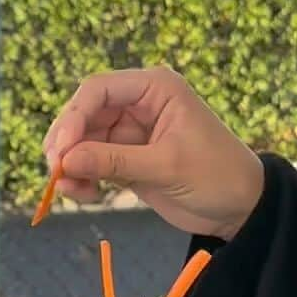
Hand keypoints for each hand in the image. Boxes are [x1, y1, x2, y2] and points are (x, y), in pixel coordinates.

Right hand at [44, 65, 263, 241]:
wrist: (241, 208)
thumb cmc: (217, 176)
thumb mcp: (166, 167)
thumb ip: (114, 161)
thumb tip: (65, 161)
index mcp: (154, 88)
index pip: (98, 89)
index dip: (73, 117)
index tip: (61, 150)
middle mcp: (138, 104)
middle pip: (85, 114)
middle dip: (67, 143)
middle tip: (55, 173)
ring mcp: (130, 132)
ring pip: (83, 141)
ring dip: (72, 165)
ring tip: (71, 192)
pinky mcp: (127, 158)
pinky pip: (92, 162)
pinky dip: (82, 178)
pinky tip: (83, 195)